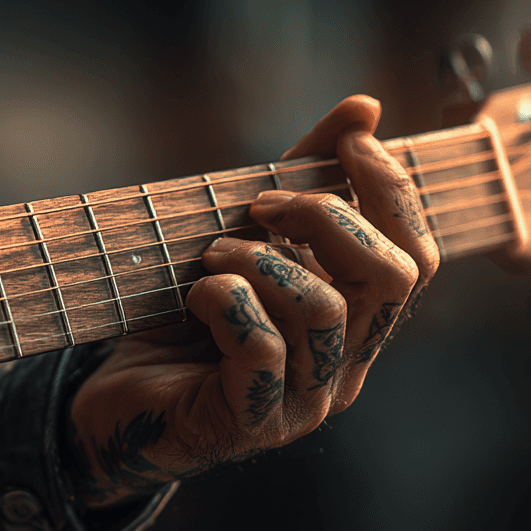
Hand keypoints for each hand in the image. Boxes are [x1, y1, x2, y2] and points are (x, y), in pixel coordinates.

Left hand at [66, 96, 438, 508]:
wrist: (113, 402)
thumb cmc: (182, 319)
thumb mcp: (242, 239)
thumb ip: (301, 180)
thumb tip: (366, 108)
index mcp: (355, 327)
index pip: (417, 257)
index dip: (392, 192)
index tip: (347, 144)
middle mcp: (343, 369)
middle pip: (390, 279)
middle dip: (325, 220)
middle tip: (258, 207)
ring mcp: (300, 403)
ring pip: (324, 311)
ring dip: (261, 261)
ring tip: (210, 256)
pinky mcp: (247, 422)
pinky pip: (261, 348)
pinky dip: (226, 303)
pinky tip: (194, 295)